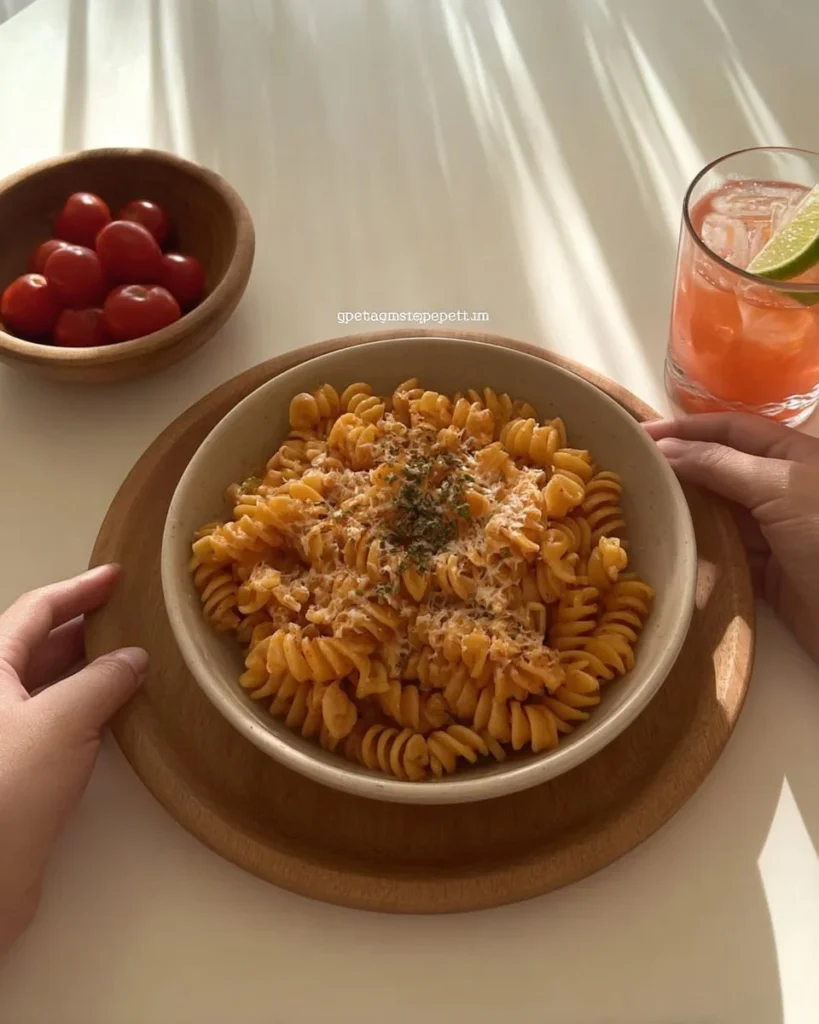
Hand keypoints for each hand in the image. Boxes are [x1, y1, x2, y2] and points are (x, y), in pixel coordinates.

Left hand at [0, 565, 146, 952]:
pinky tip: (116, 706)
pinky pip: (54, 716)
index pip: (34, 611)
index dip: (77, 589)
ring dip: (88, 666)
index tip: (116, 577)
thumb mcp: (62, 720)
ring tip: (133, 653)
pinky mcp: (14, 768)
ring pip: (46, 682)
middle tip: (132, 614)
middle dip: (85, 626)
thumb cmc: (10, 785)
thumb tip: (134, 657)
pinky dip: (86, 702)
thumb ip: (103, 680)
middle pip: (36, 644)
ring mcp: (2, 731)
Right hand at [645, 412, 818, 662]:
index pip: (731, 429)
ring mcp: (777, 532)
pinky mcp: (770, 573)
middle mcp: (784, 489)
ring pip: (720, 514)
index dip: (686, 427)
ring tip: (641, 509)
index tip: (639, 435)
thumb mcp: (778, 487)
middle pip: (721, 469)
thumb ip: (720, 465)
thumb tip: (666, 448)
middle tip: (631, 473)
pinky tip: (669, 549)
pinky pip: (725, 556)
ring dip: (686, 512)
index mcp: (794, 455)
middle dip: (680, 469)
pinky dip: (700, 553)